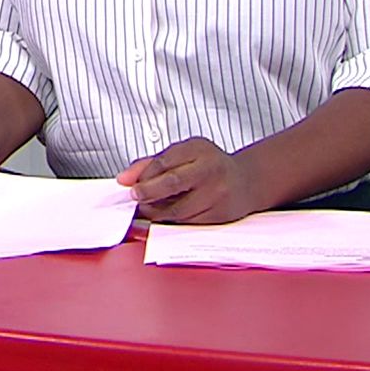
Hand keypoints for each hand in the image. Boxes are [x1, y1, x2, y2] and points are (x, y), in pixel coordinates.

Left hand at [115, 137, 260, 224]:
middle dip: (148, 193)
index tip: (130, 185)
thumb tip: (123, 179)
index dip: (144, 175)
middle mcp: (211, 169)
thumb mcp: (183, 154)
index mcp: (199, 149)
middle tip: (136, 197)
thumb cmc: (208, 165)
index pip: (164, 161)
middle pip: (173, 182)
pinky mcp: (220, 214)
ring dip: (157, 212)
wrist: (246, 181)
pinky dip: (173, 222)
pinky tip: (167, 216)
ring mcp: (218, 193)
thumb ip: (151, 163)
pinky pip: (189, 222)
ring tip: (149, 209)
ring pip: (179, 208)